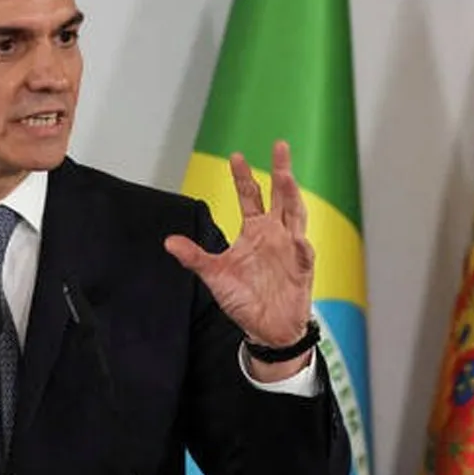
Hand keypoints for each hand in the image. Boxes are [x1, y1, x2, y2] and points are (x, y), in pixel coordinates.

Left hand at [164, 141, 314, 373]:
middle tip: (279, 146)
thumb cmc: (245, 299)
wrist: (266, 328)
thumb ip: (195, 257)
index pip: (250, 196)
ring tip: (287, 178)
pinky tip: (299, 239)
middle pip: (281, 195)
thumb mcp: (215, 276)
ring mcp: (291, 249)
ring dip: (293, 197)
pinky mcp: (302, 269)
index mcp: (255, 230)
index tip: (236, 156)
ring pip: (296, 216)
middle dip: (281, 171)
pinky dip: (302, 246)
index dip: (243, 177)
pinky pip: (304, 254)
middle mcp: (275, 233)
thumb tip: (169, 242)